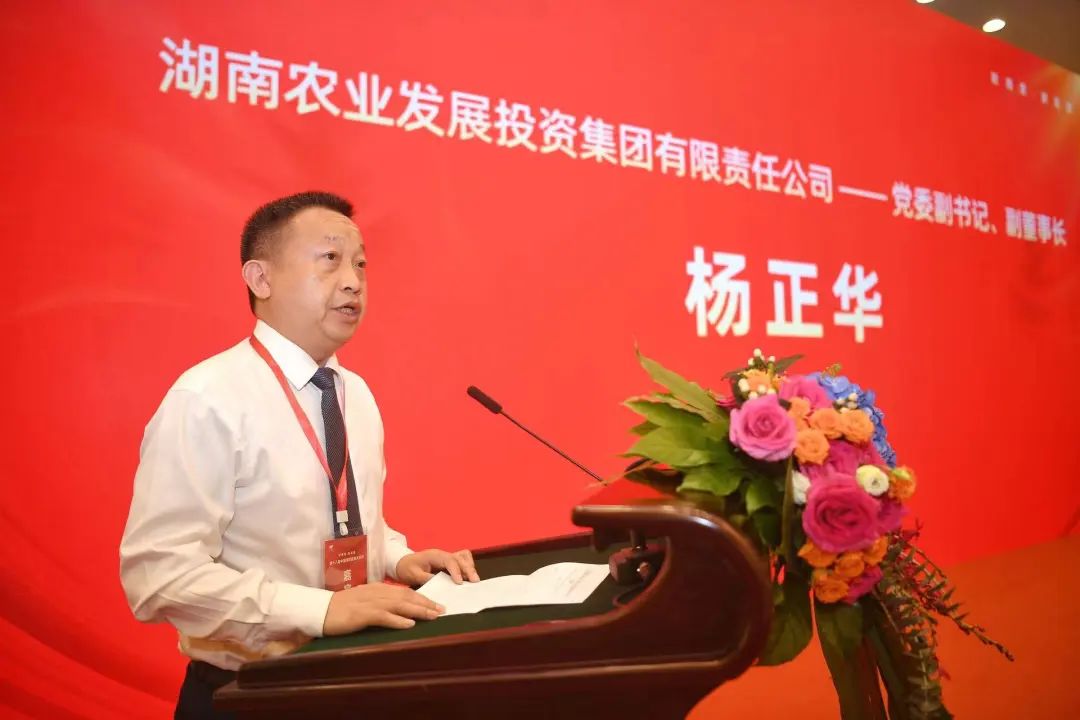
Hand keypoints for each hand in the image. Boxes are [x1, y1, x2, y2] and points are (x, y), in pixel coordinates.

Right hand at [322, 583, 444, 635]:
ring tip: (433, 616)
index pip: (405, 592)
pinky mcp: (362, 614)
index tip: (436, 604)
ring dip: (418, 610)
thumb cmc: (342, 608)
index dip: (422, 598)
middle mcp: (377, 593)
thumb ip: (381, 602)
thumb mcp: (365, 601)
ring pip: (400, 605)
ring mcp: (370, 602)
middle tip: (442, 610)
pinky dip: (398, 620)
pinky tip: (409, 624)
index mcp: (378, 588)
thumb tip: (399, 610)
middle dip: (426, 603)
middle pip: (407, 597)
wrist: (321, 609)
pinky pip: (384, 617)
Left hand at [396, 549, 480, 585]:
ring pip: (463, 556)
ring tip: (474, 580)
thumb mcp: (414, 575)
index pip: (449, 561)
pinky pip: (462, 558)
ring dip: (470, 567)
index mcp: (434, 556)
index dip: (456, 571)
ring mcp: (446, 556)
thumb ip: (427, 579)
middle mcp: (443, 554)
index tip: (460, 582)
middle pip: (460, 558)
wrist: (403, 563)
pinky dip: (467, 565)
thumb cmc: (407, 568)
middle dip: (468, 569)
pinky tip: (468, 576)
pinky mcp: (448, 561)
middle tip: (475, 581)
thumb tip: (440, 585)